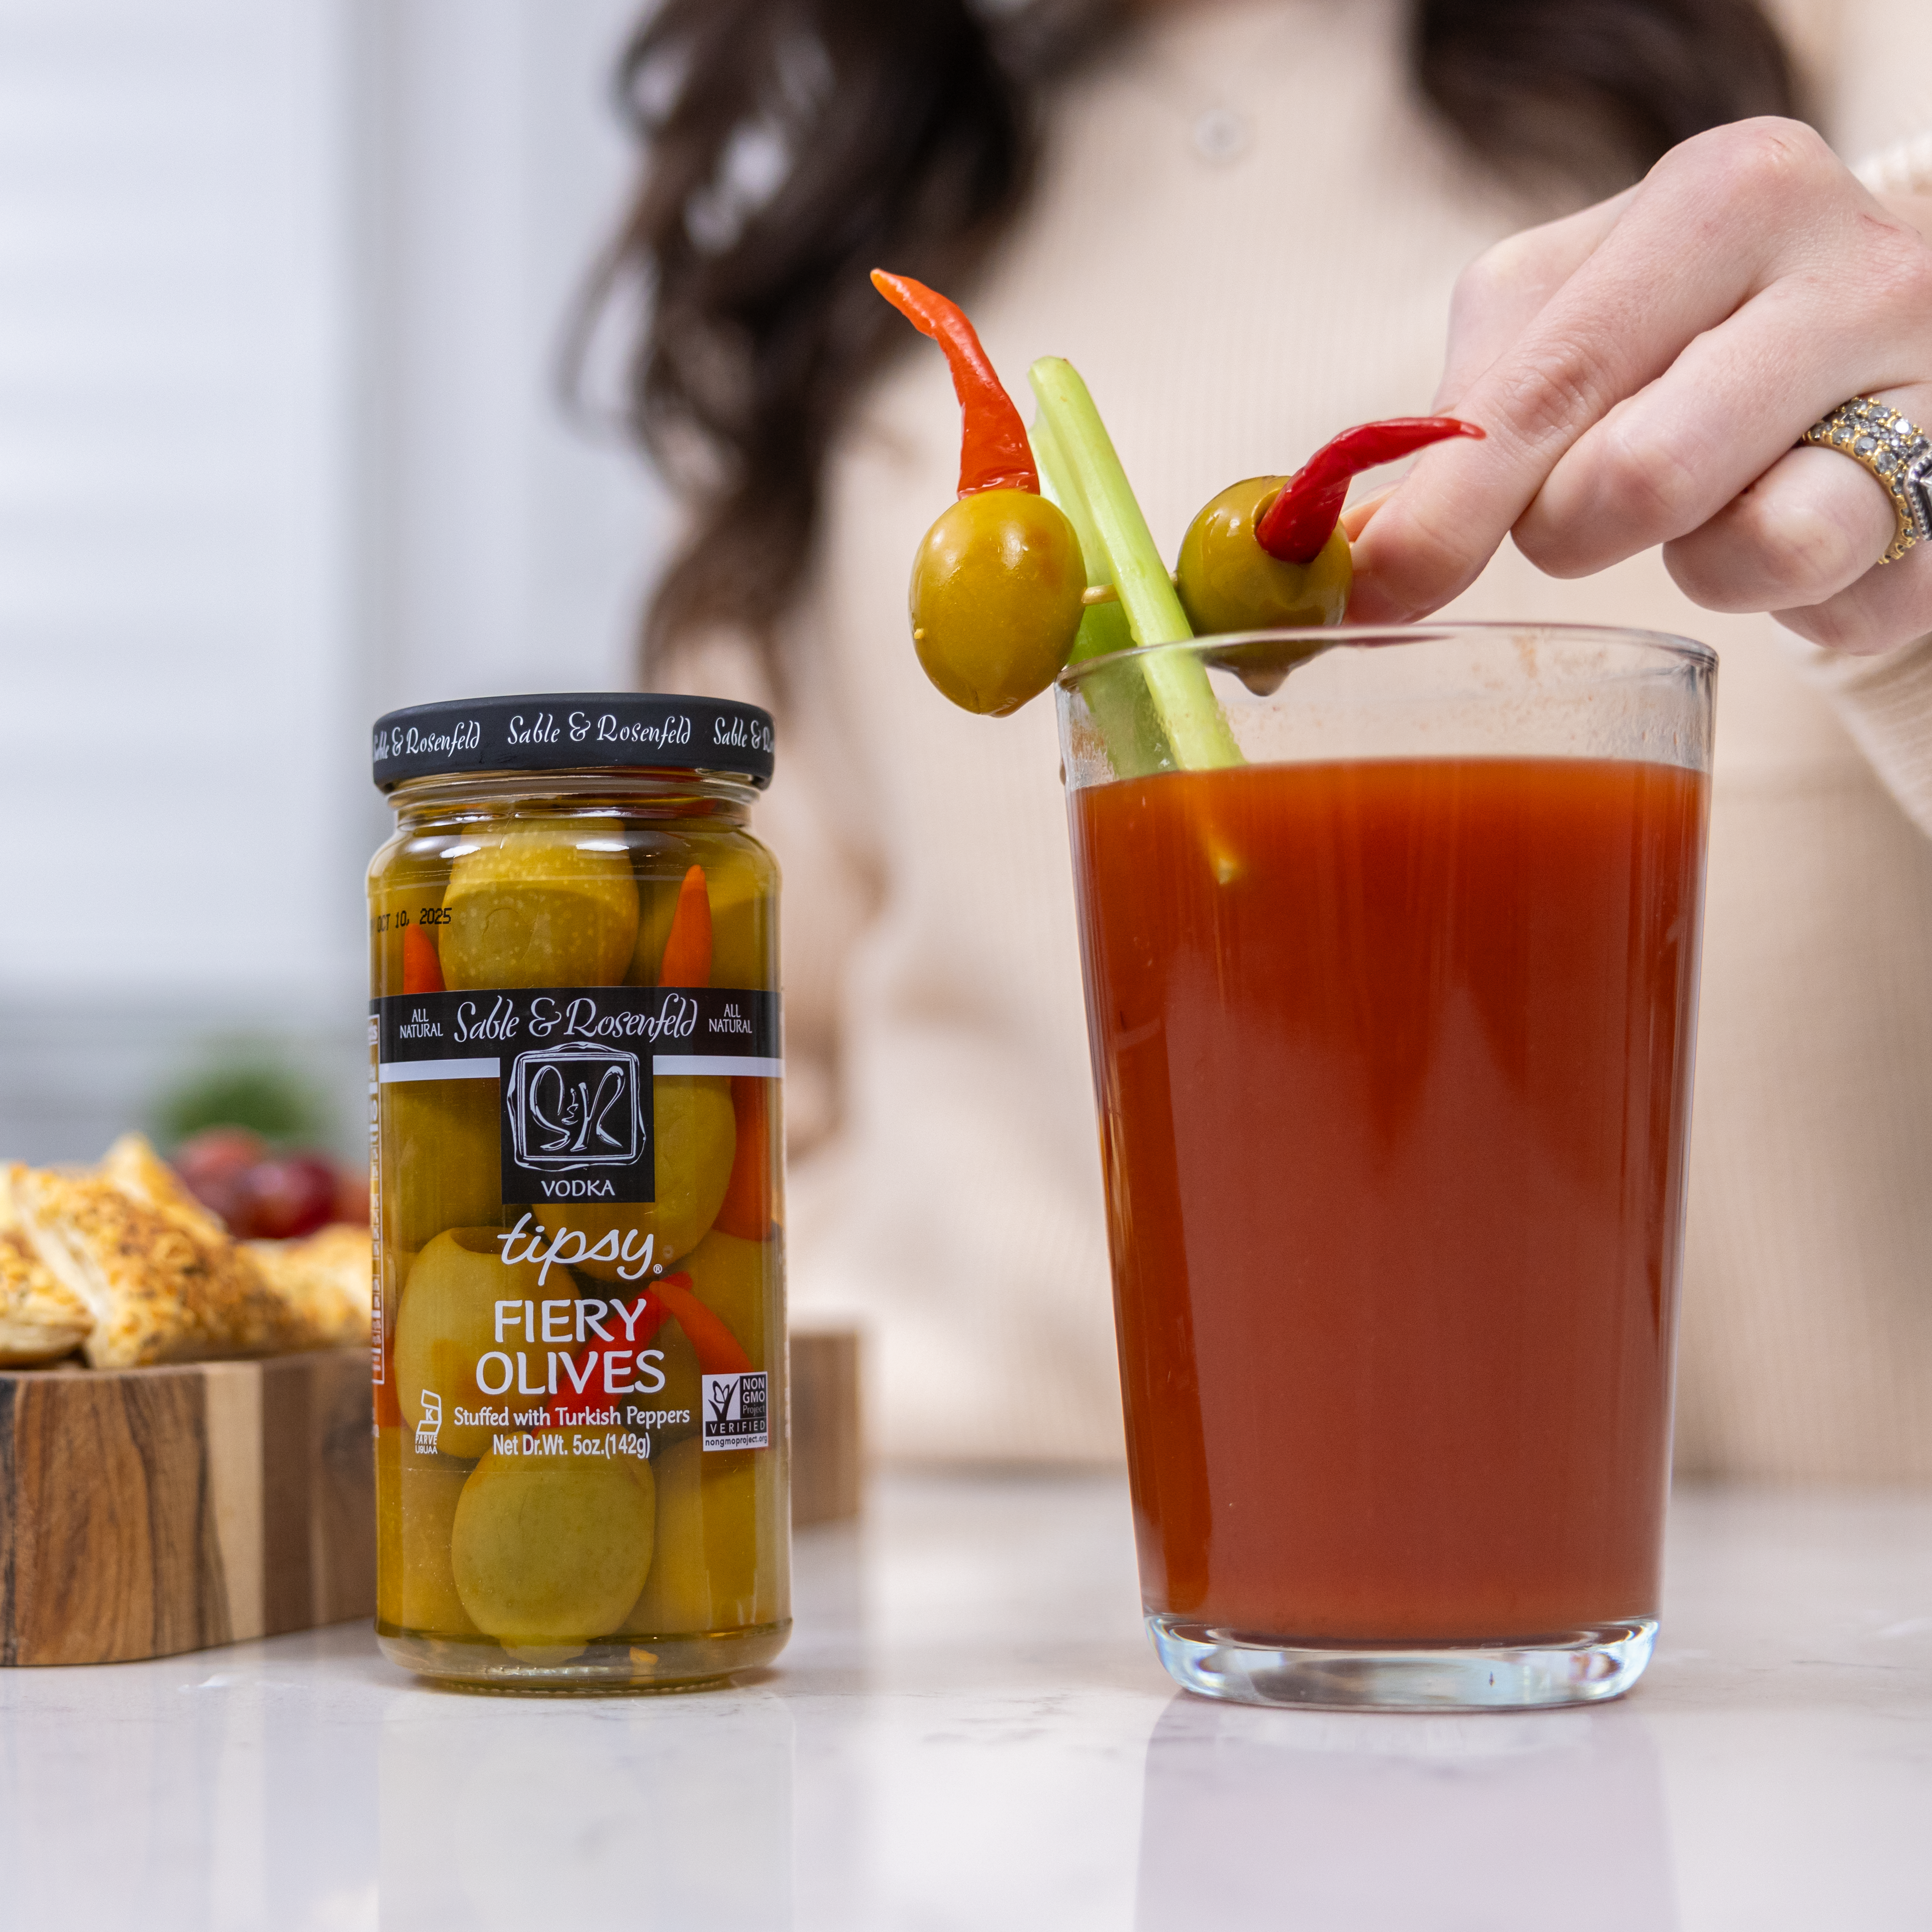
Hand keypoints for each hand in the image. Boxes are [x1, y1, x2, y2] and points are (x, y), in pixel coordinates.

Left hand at [1348, 119, 1931, 654]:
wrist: (1891, 342)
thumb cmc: (1700, 334)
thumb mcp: (1572, 323)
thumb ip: (1464, 419)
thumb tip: (1342, 547)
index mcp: (1722, 196)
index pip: (1544, 382)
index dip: (1445, 511)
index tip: (1373, 590)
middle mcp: (1843, 264)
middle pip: (1630, 478)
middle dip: (1568, 530)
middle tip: (1588, 503)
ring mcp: (1926, 381)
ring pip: (1747, 548)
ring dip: (1690, 563)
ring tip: (1714, 500)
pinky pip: (1831, 604)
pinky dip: (1783, 601)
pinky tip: (1793, 529)